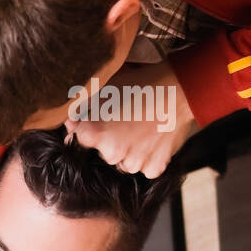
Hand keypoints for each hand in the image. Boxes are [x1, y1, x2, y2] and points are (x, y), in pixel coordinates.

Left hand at [65, 62, 196, 177]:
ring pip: (124, 162)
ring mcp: (134, 163)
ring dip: (129, 150)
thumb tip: (68, 120)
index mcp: (95, 134)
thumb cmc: (144, 82)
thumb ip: (83, 103)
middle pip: (103, 152)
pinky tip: (153, 137)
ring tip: (141, 127)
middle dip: (110, 139)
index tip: (99, 118)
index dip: (88, 126)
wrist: (183, 88)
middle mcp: (112, 154)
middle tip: (126, 119)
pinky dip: (147, 156)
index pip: (79, 137)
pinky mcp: (154, 168)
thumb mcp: (108, 84)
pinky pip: (144, 167)